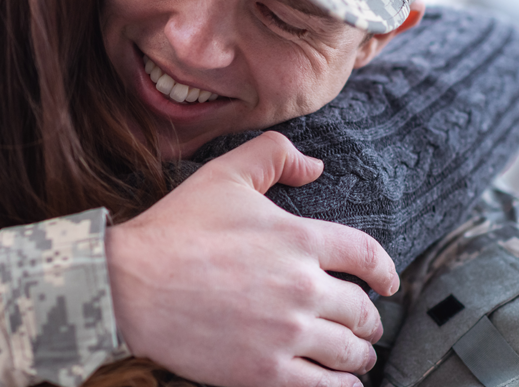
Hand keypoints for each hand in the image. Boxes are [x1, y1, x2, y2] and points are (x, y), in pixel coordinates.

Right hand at [107, 131, 398, 386]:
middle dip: (369, 319)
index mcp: (299, 239)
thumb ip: (274, 155)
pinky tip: (341, 383)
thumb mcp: (224, 175)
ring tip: (357, 357)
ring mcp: (286, 333)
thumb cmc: (174, 230)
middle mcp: (303, 287)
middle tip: (365, 324)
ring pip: (349, 352)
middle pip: (362, 310)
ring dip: (359, 355)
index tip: (388, 282)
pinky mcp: (265, 371)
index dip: (385, 271)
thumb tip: (316, 167)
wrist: (129, 284)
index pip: (367, 256)